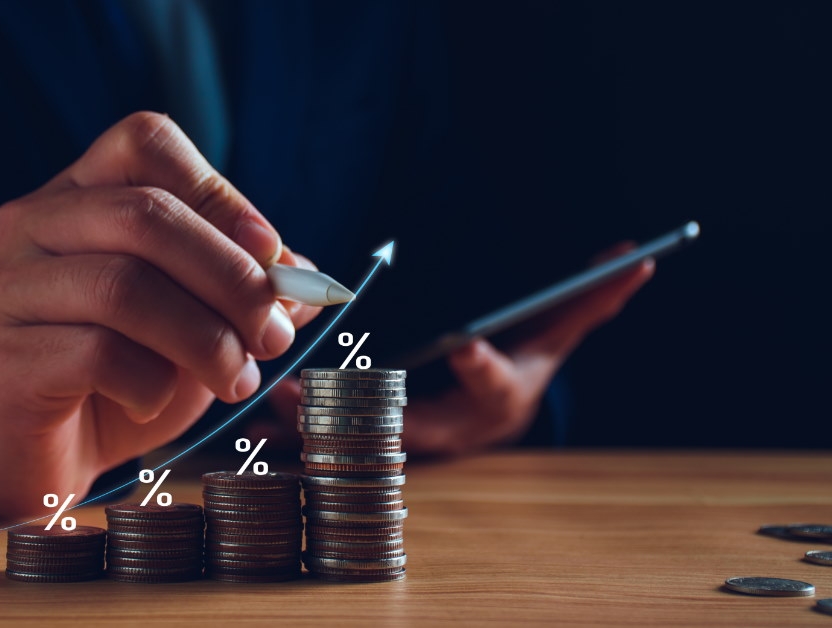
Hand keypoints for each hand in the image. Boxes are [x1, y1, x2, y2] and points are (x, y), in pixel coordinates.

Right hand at [0, 112, 321, 516]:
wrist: (37, 452)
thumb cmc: (120, 373)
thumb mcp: (195, 320)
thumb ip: (245, 289)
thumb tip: (306, 278)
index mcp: (79, 191)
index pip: (146, 141)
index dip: (220, 192)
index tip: (273, 255)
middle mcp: (31, 222)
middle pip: (144, 214)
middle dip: (231, 278)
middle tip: (275, 336)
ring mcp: (8, 286)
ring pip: (124, 286)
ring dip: (205, 339)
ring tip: (237, 380)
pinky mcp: (4, 354)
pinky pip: (97, 355)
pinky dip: (151, 385)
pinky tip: (152, 403)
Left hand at [258, 244, 652, 454]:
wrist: (483, 414)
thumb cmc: (517, 366)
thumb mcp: (554, 334)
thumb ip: (589, 300)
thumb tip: (641, 256)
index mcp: (495, 399)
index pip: (494, 384)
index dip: (483, 367)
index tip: (465, 346)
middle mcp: (449, 429)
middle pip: (410, 421)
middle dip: (370, 404)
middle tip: (333, 377)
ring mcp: (404, 443)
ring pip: (358, 439)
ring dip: (316, 424)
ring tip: (275, 400)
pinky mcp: (370, 447)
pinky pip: (329, 446)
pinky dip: (294, 440)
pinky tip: (254, 426)